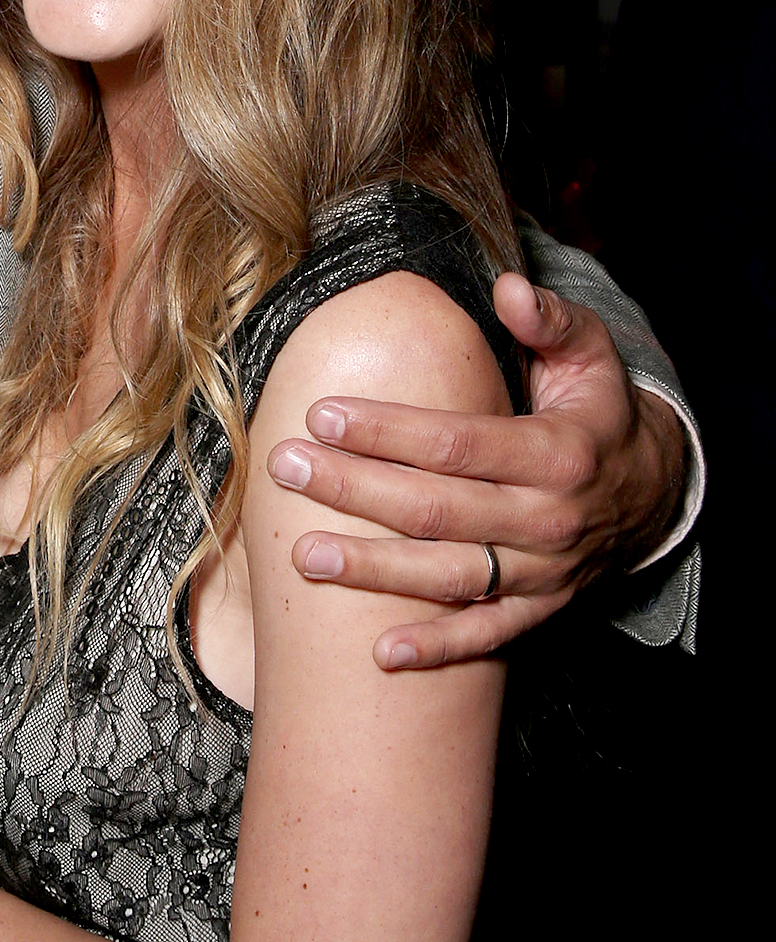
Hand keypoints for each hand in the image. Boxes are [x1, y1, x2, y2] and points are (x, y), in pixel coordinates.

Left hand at [265, 272, 686, 670]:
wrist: (655, 491)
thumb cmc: (598, 409)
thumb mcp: (590, 353)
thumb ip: (548, 319)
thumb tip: (506, 287)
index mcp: (557, 454)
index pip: (457, 443)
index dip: (388, 431)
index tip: (322, 414)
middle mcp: (549, 519)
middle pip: (436, 508)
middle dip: (354, 489)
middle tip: (285, 466)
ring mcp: (544, 572)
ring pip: (449, 575)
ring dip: (373, 570)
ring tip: (303, 555)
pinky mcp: (541, 608)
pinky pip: (486, 634)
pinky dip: (437, 648)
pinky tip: (380, 654)